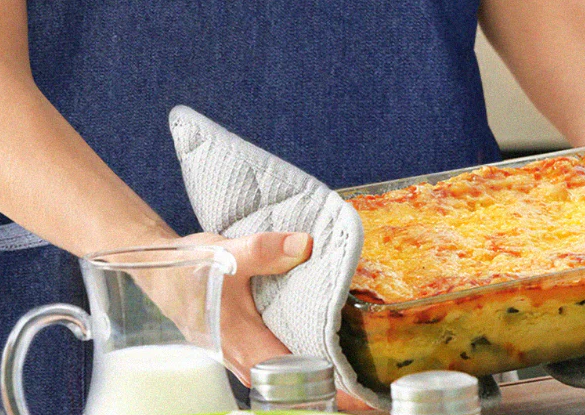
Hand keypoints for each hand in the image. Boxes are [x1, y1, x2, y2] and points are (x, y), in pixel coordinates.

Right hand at [150, 231, 371, 409]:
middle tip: (367, 398)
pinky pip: (270, 365)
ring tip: (349, 382)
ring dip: (310, 383)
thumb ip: (265, 250)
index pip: (292, 376)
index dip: (327, 390)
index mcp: (240, 341)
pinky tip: (313, 354)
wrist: (155, 268)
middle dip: (326, 395)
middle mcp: (238, 356)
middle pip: (289, 389)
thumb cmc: (188, 264)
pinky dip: (294, 367)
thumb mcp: (227, 251)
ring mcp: (235, 353)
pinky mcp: (235, 344)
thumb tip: (306, 246)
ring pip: (279, 380)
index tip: (360, 401)